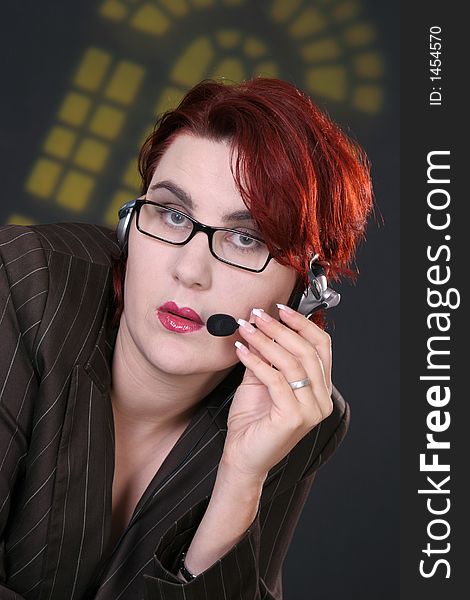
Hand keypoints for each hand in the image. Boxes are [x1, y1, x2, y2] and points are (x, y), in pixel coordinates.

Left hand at [221, 304, 332, 479]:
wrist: (242, 458)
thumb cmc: (252, 422)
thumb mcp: (261, 381)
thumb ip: (267, 356)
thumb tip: (262, 324)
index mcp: (320, 389)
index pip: (321, 347)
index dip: (303, 324)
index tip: (281, 308)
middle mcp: (321, 399)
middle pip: (307, 351)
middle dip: (280, 328)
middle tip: (257, 315)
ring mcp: (310, 410)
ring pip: (292, 363)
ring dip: (265, 340)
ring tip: (246, 328)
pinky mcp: (293, 418)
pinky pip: (275, 379)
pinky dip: (256, 360)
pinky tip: (241, 349)